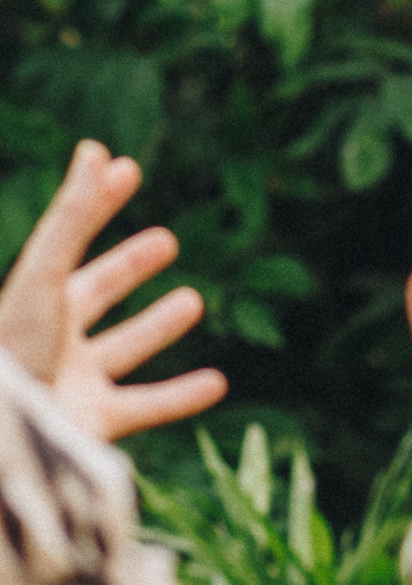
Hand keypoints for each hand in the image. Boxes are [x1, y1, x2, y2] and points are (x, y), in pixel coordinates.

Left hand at [0, 140, 226, 440]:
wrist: (3, 434)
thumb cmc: (13, 348)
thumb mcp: (44, 277)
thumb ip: (72, 218)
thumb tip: (97, 150)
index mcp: (34, 297)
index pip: (69, 238)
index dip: (97, 202)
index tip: (126, 168)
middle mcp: (52, 337)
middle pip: (94, 293)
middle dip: (127, 266)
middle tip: (164, 241)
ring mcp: (74, 380)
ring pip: (123, 349)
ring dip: (157, 327)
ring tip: (193, 302)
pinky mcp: (95, 422)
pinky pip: (145, 407)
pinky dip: (182, 397)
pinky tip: (217, 384)